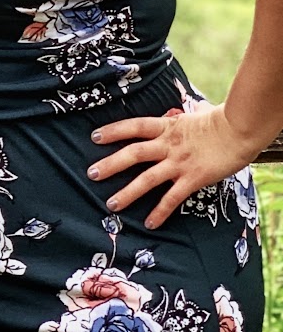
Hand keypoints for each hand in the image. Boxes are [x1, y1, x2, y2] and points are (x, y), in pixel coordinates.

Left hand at [87, 102, 259, 227]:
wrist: (239, 130)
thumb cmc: (220, 121)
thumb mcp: (196, 114)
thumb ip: (186, 116)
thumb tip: (190, 108)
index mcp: (167, 125)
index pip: (134, 126)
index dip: (113, 131)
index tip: (94, 137)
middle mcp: (168, 144)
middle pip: (133, 153)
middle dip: (111, 164)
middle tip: (91, 173)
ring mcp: (179, 163)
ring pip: (147, 178)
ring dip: (128, 192)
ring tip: (111, 204)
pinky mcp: (193, 179)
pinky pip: (172, 198)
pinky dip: (160, 211)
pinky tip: (150, 223)